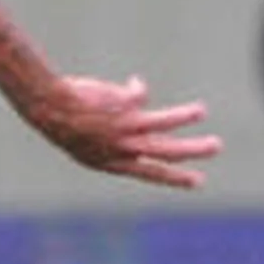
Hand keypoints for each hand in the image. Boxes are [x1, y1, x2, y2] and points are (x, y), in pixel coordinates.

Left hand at [29, 75, 219, 190]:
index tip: (197, 181)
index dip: (174, 177)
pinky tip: (133, 82)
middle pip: (167, 152)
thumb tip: (143, 114)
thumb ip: (118, 136)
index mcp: (111, 162)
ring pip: (165, 124)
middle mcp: (122, 149)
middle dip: (193, 150)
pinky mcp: (127, 107)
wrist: (48, 107)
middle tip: (215, 147)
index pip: (149, 172)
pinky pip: (141, 94)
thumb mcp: (88, 140)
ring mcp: (126, 129)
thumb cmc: (63, 124)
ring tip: (201, 109)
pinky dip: (137, 87)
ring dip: (185, 116)